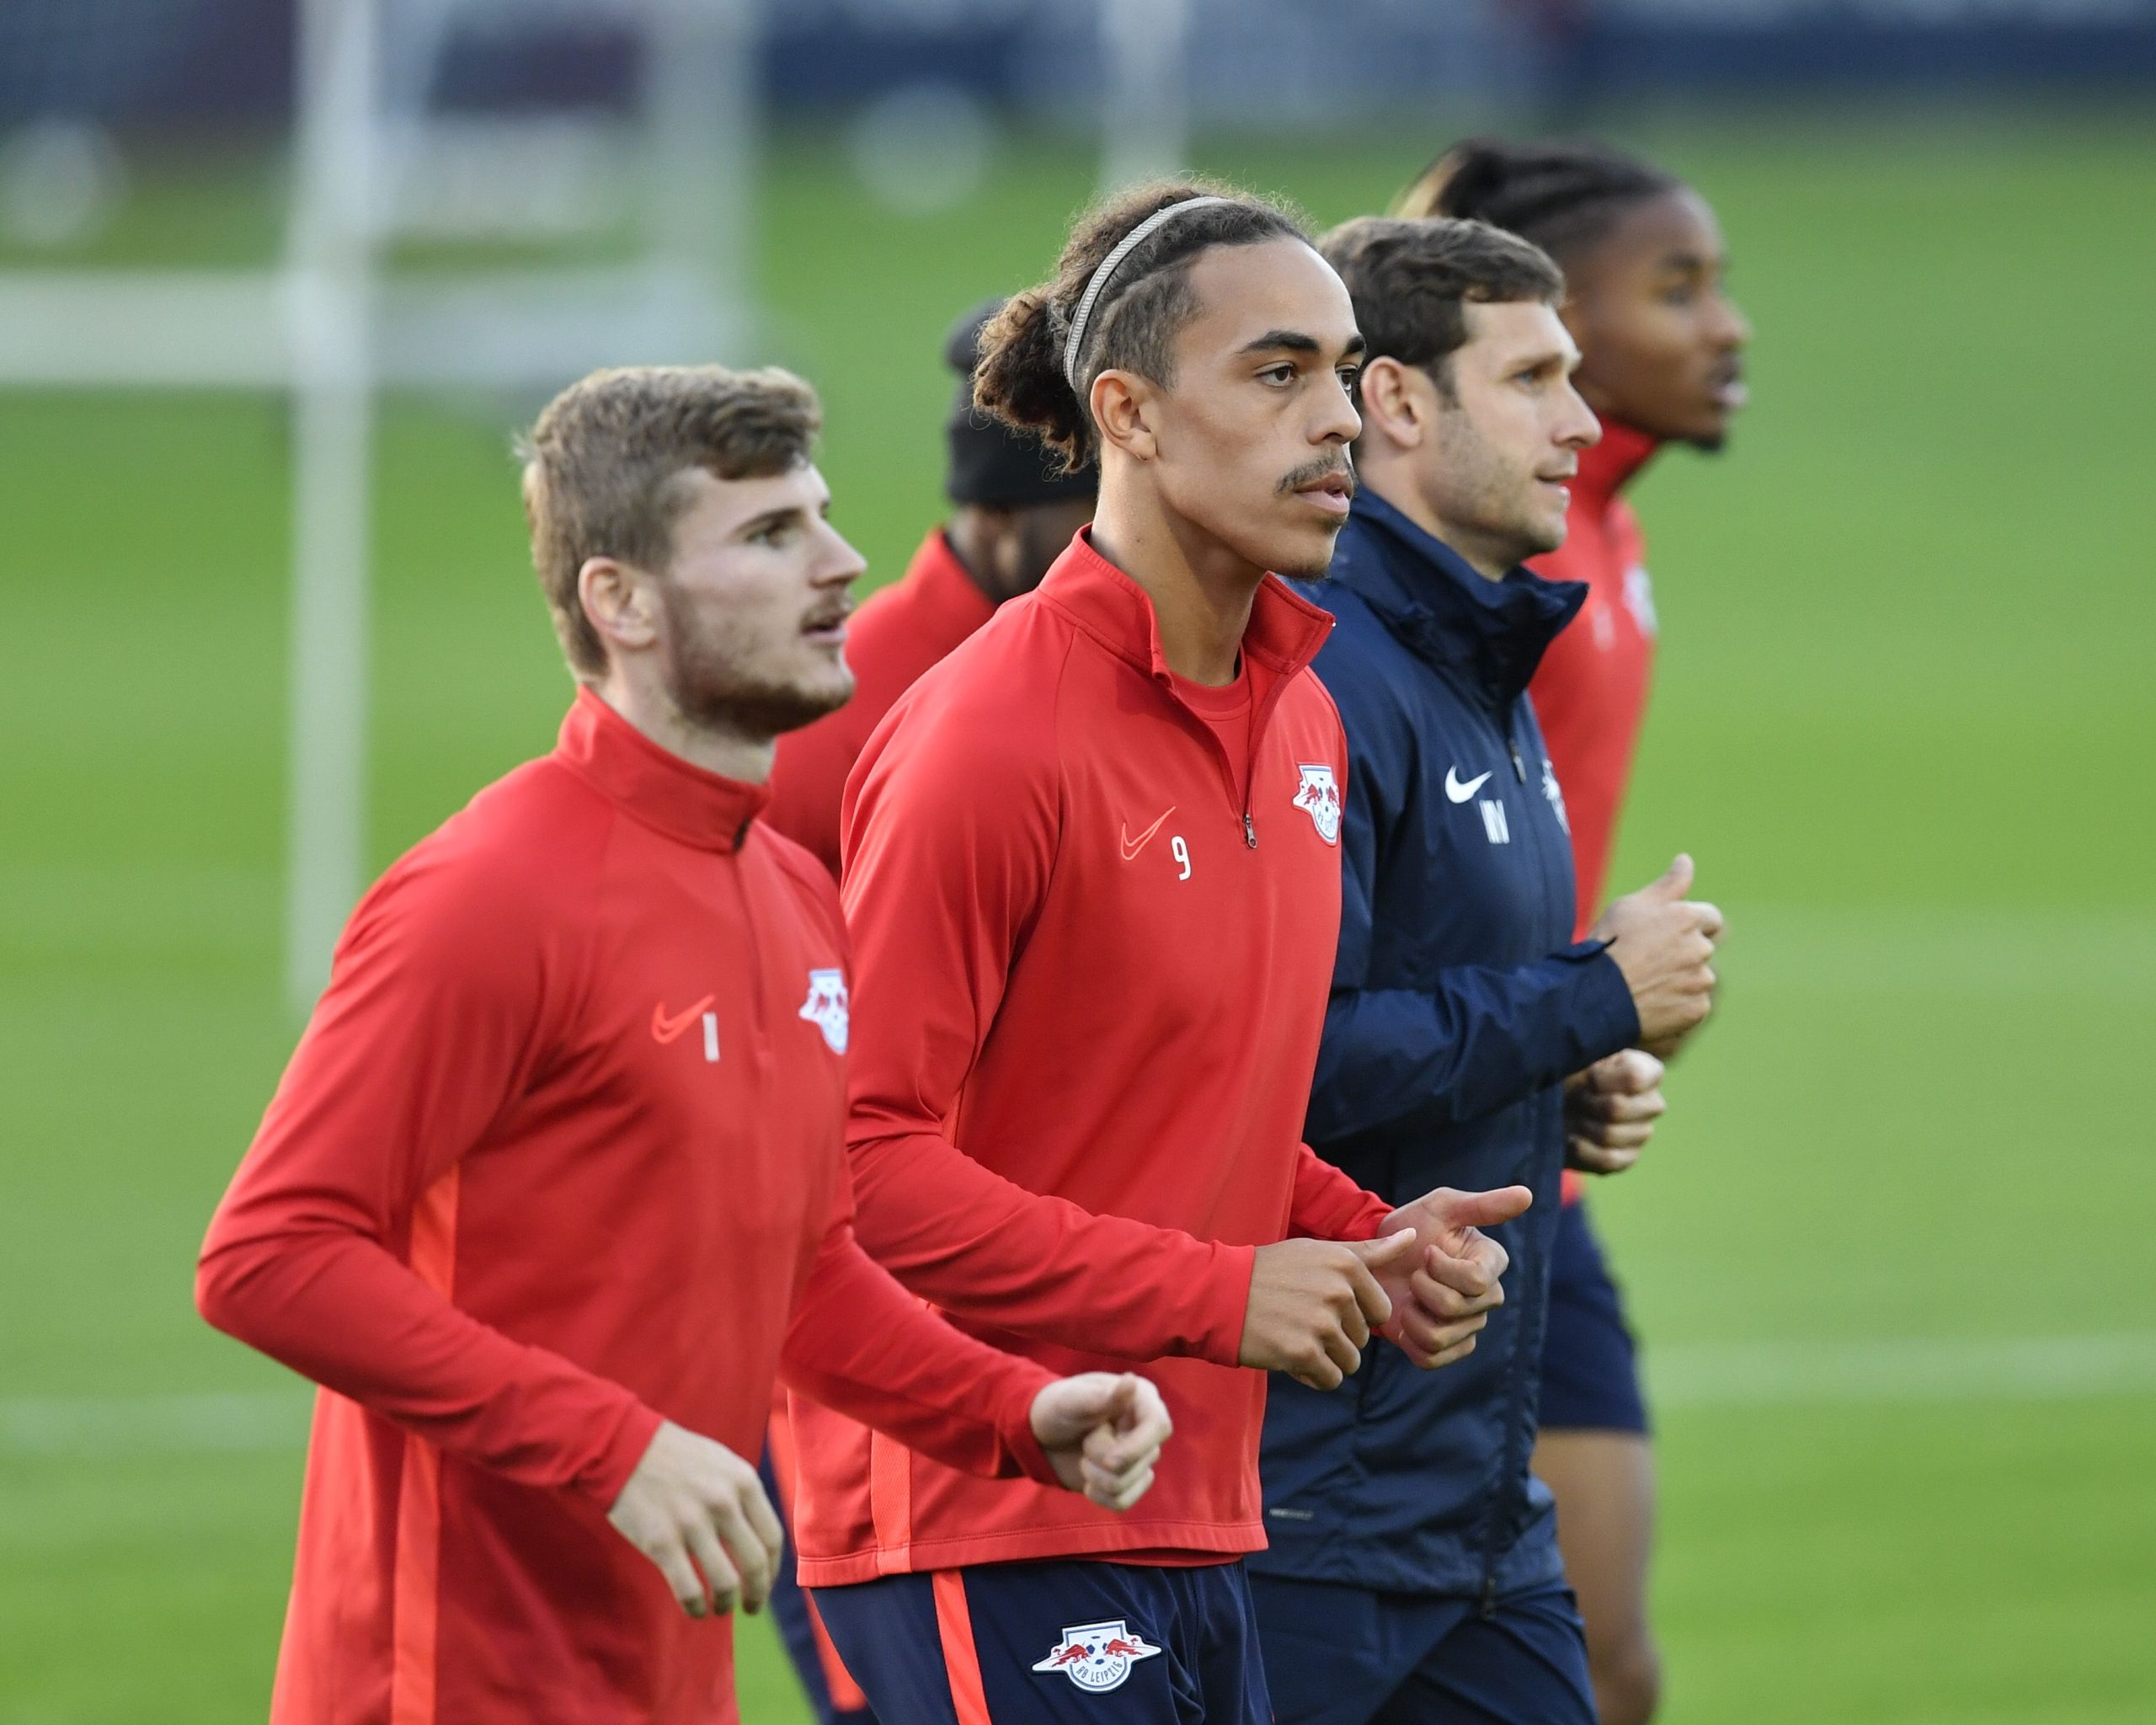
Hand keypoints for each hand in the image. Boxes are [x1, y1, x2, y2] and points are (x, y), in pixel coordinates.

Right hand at [606, 1421, 783, 1619]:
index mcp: (743, 1482)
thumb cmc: (675, 1456)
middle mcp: (723, 1503)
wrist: (624, 1446)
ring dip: (726, 1604)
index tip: (766, 1583)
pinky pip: (689, 1589)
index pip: (772, 1538)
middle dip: (758, 1594)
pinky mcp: (661, 1542)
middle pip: (755, 1565)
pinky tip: (696, 1609)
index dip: (773, 1570)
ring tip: (720, 1608)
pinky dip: (696, 1607)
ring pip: (725, 1583)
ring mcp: (692, 1524)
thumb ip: (743, 1494)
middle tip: (752, 1606)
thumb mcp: (722, 1462)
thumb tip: (760, 1536)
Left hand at [1031, 1372, 1173, 1511]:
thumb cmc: (1058, 1406)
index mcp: (1141, 1400)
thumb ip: (1101, 1397)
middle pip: (1141, 1463)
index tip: (1109, 1461)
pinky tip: (1088, 1483)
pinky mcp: (1129, 1481)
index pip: (1159, 1427)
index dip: (1137, 1448)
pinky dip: (1099, 1497)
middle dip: (1101, 1458)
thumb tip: (1131, 1380)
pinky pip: (1123, 1502)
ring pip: (1129, 1485)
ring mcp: (1140, 1457)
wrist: (1042, 1434)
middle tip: (1085, 1441)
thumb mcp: (1072, 1399)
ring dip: (1096, 1477)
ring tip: (1084, 1457)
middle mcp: (1147, 1429)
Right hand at [1239, 1230, 1420, 1390]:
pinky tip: (1290, 1355)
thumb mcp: (1319, 1251)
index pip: (1379, 1311)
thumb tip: (1414, 1239)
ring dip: (1325, 1358)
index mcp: (1347, 1265)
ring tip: (1295, 1337)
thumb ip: (1370, 1251)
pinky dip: (1312, 1374)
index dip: (1353, 1314)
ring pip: (1349, 1362)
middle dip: (1337, 1336)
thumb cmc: (1271, 1271)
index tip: (1322, 1304)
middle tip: (1301, 1320)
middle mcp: (1339, 1292)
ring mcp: (1321, 1324)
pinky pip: (1330, 1379)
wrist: (1220, 1294)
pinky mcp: (1303, 1353)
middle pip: (1362, 1338)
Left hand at [1374, 1186, 1533, 1367]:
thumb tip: (1527, 1195)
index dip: (1441, 1267)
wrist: (1378, 1258)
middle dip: (1421, 1287)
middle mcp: (1488, 1297)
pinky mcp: (1448, 1349)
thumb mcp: (1442, 1207)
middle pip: (1454, 1308)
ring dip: (1411, 1314)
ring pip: (1438, 1337)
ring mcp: (1469, 1327)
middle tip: (1413, 1273)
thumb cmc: (1411, 1227)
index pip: (1476, 1281)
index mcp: (1492, 1263)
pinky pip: (1430, 1358)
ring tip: (1408, 1296)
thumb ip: (1484, 1205)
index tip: (1426, 1250)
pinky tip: (1405, 1319)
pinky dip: (1408, 1339)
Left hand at [1565, 1048, 1665, 1174]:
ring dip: (1582, 1125)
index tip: (1587, 1077)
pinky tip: (1573, 1139)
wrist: (1544, 1107)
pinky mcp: (1628, 1157)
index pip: (1635, 1077)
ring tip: (1574, 1115)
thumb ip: (1597, 1051)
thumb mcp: (1577, 1055)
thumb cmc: (1563, 1073)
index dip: (1601, 1080)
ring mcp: (1642, 1132)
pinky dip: (1584, 1151)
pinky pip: (1610, 1159)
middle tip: (1576, 1096)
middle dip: (1587, 1103)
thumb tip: (1609, 1057)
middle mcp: (1651, 1101)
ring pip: (1611, 1135)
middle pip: (1619, 1108)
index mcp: (1645, 1069)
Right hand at [1589, 853, 1723, 1057]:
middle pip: (1701, 948)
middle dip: (1682, 953)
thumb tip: (1686, 860)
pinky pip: (1694, 1004)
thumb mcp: (1630, 906)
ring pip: (1698, 977)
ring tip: (1647, 984)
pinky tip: (1652, 1002)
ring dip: (1681, 979)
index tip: (1667, 935)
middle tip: (1647, 962)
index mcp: (1687, 918)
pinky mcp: (1696, 1009)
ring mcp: (1700, 981)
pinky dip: (1678, 1004)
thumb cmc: (1607, 945)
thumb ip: (1668, 885)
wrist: (1594, 996)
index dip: (1689, 924)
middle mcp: (1700, 948)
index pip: (1710, 917)